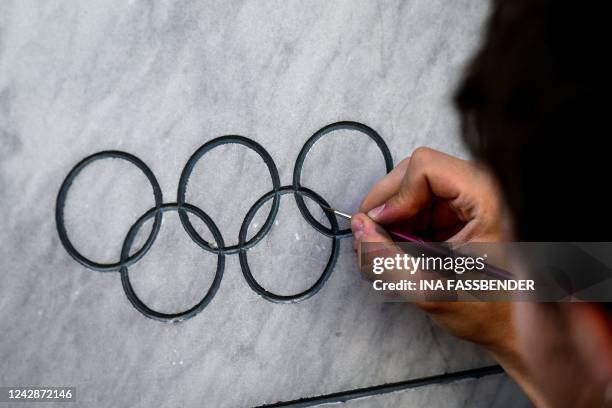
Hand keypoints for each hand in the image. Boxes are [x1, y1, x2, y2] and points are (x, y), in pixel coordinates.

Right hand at [351, 147, 520, 371]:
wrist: (517, 326)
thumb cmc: (488, 311)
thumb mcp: (430, 289)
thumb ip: (387, 258)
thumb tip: (358, 226)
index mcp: (487, 200)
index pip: (425, 167)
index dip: (395, 195)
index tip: (382, 226)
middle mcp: (480, 189)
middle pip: (414, 173)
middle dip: (387, 207)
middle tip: (373, 238)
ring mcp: (470, 199)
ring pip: (411, 189)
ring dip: (391, 220)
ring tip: (387, 252)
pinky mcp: (460, 211)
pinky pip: (418, 205)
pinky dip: (401, 227)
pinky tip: (402, 252)